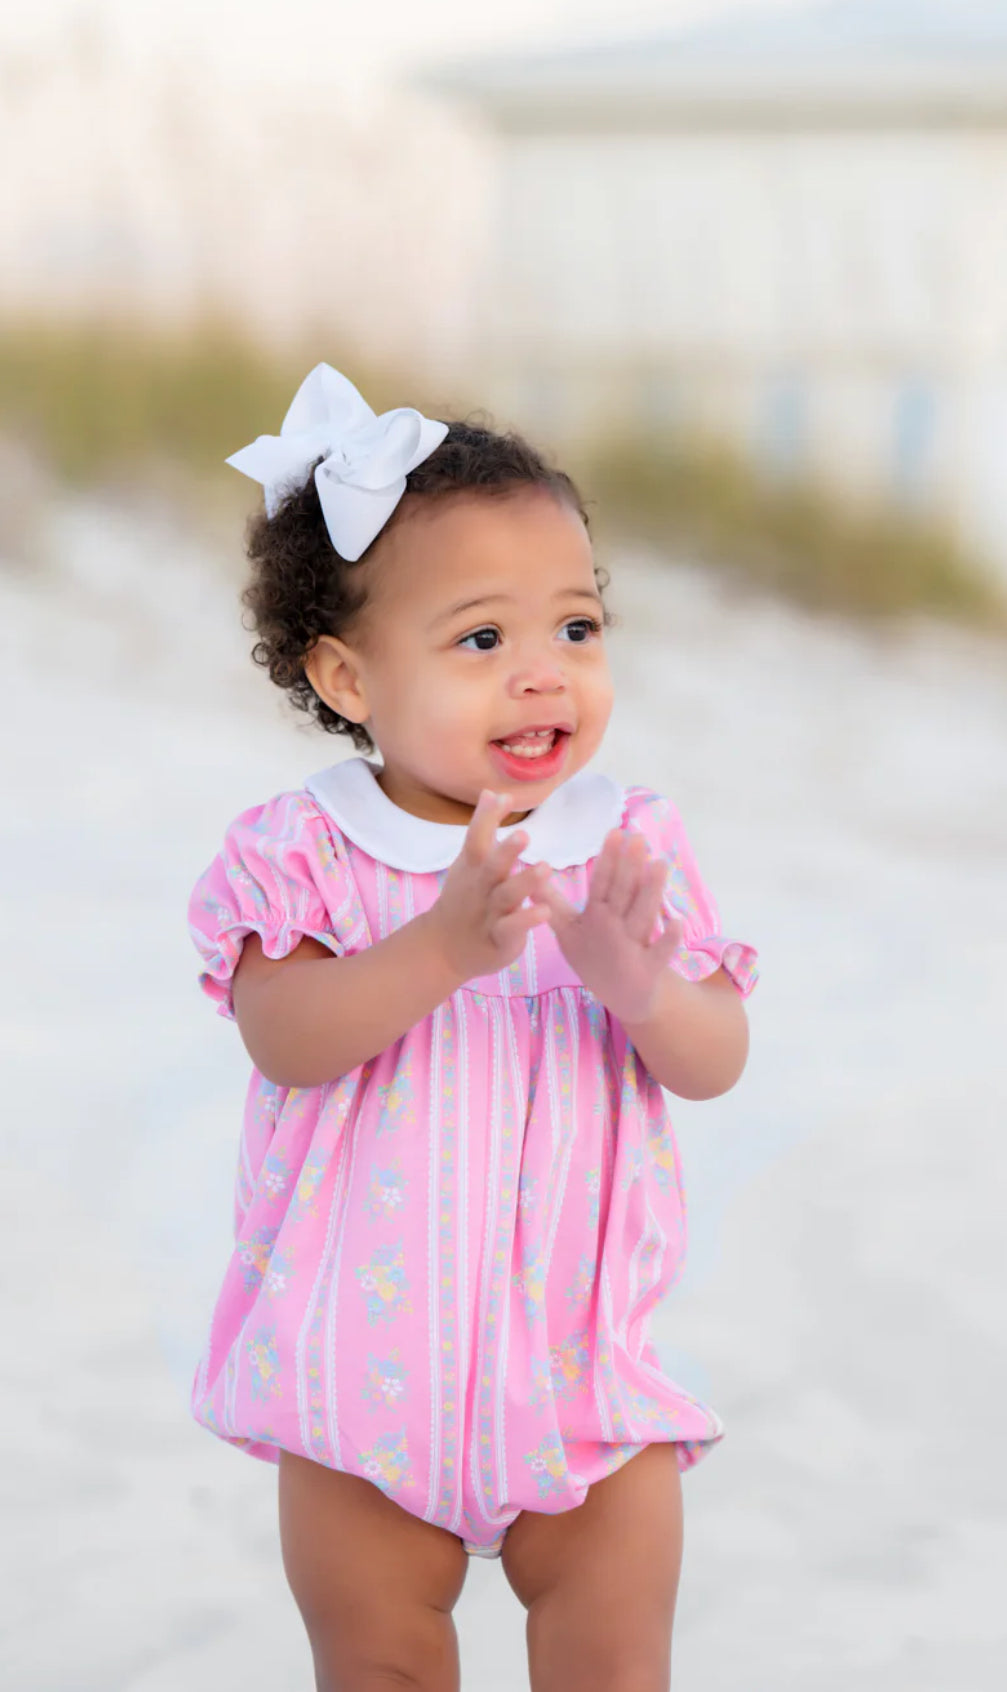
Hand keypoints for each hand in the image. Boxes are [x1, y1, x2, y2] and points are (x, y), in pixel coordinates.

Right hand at [425, 789, 551, 981]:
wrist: (445, 946)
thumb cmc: (466, 896)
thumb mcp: (470, 861)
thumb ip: (483, 828)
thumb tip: (491, 791)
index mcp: (474, 866)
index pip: (476, 838)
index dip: (487, 818)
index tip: (503, 798)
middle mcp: (480, 886)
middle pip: (492, 866)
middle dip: (506, 851)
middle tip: (524, 834)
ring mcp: (489, 912)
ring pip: (506, 896)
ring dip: (525, 882)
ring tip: (546, 867)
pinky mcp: (499, 937)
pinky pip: (512, 928)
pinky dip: (526, 920)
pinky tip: (545, 911)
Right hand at [537, 827, 682, 1023]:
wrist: (621, 998)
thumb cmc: (594, 957)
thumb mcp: (568, 932)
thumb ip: (551, 903)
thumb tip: (532, 878)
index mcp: (593, 917)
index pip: (600, 883)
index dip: (608, 858)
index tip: (616, 832)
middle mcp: (610, 930)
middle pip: (621, 894)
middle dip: (629, 866)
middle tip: (638, 838)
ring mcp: (629, 948)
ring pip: (642, 916)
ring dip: (650, 892)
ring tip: (660, 863)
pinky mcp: (648, 968)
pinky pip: (660, 952)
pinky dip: (668, 940)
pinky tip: (677, 921)